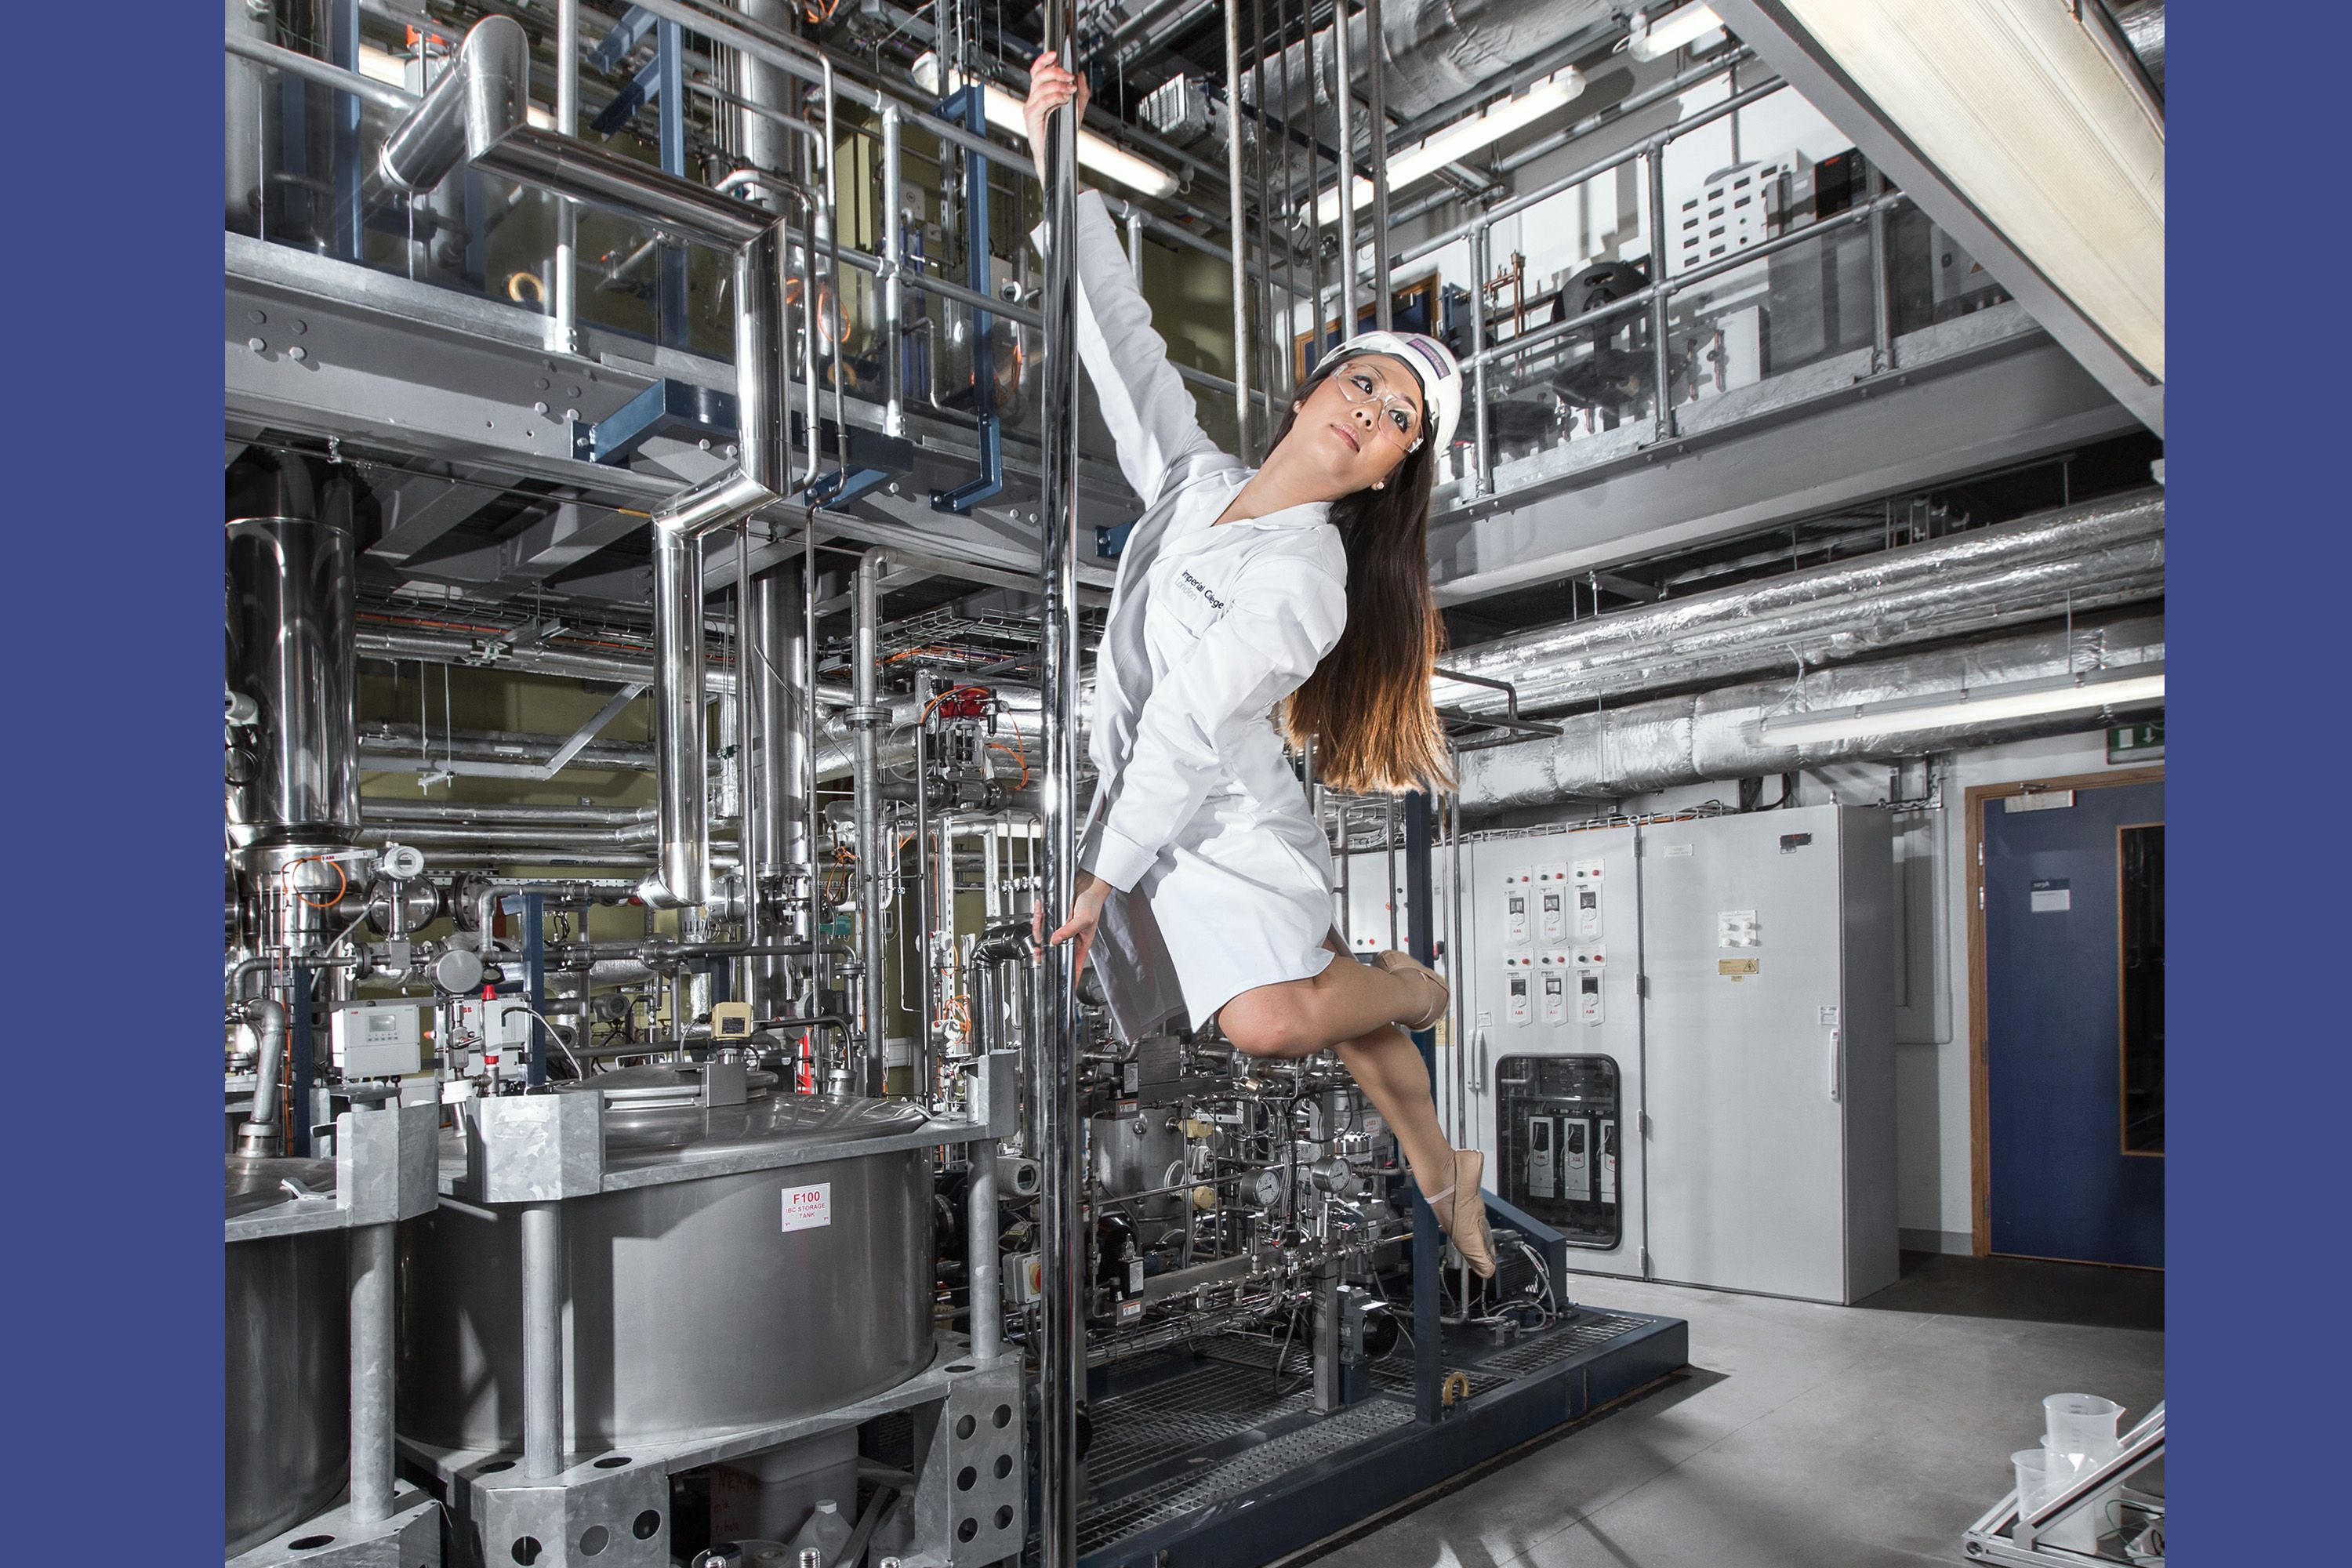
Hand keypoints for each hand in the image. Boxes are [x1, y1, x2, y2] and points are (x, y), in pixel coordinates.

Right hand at [1021, 50, 1090, 172]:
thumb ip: (1081, 92)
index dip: (1044, 60)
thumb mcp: (1077, 109)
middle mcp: (1034, 98)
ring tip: (1069, 92)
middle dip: (1056, 72)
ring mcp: (1031, 106)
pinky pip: (1042, 101)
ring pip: (1041, 87)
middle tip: (1069, 77)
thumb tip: (1081, 75)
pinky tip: (1063, 100)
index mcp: (1041, 93)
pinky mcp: (1031, 117)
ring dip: (1058, 86)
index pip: (1038, 70)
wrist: (1057, 154)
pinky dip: (1054, 98)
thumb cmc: (1063, 133)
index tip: (1056, 54)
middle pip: (1039, 75)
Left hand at [1040, 870, 1110, 974]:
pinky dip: (1039, 915)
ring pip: (1044, 936)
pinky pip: (1042, 922)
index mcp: (1081, 944)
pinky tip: (1040, 908)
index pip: (1075, 966)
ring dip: (1039, 927)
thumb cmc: (1092, 903)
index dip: (1070, 977)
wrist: (1087, 884)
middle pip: (1053, 951)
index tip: (1063, 986)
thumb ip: (1069, 930)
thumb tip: (1055, 940)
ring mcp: (1061, 929)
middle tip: (1037, 952)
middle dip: (1043, 950)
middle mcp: (1070, 938)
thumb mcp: (1083, 919)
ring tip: (1040, 916)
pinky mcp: (1055, 919)